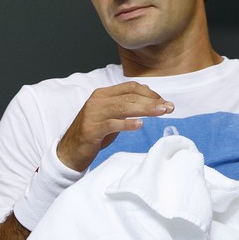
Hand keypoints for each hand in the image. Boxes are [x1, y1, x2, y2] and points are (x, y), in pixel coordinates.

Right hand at [13, 82, 173, 230]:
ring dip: (145, 110)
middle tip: (169, 107)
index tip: (164, 101)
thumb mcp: (109, 117)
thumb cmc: (92, 135)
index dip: (149, 93)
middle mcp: (97, 100)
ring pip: (124, 107)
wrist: (69, 152)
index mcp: (102, 94)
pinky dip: (128, 123)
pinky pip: (113, 124)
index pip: (130, 87)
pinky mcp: (91, 129)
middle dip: (152, 101)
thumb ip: (124, 108)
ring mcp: (93, 114)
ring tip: (161, 113)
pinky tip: (140, 125)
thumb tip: (148, 102)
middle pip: (130, 97)